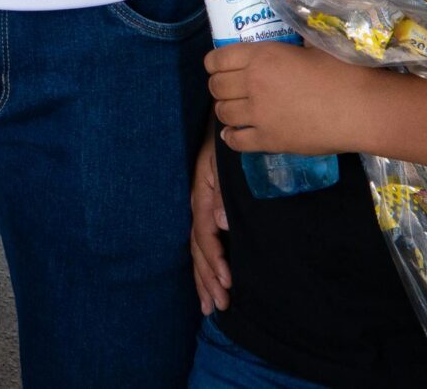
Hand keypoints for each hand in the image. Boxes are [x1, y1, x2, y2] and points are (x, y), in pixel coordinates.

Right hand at [191, 126, 231, 314]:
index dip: (215, 261)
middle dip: (207, 280)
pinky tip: (211, 281)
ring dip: (204, 278)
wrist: (226, 121)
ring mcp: (202, 207)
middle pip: (198, 250)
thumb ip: (222, 191)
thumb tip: (220, 223)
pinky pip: (202, 242)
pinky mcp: (208, 208)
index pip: (204, 235)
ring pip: (198, 250)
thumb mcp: (225, 161)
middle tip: (219, 306)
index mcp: (201, 195)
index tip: (228, 282)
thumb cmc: (227, 140)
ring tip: (211, 306)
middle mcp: (198, 205)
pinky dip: (206, 265)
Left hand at [206, 40, 373, 158]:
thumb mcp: (314, 45)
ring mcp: (259, 115)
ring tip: (236, 109)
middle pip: (216, 87)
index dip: (214, 63)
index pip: (217, 59)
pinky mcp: (269, 141)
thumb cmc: (344, 72)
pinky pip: (236, 141)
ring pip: (223, 113)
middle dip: (219, 86)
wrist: (362, 109)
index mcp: (262, 56)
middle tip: (231, 88)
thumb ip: (293, 41)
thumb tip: (291, 34)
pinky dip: (231, 137)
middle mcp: (253, 84)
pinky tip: (235, 133)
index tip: (220, 66)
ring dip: (226, 110)